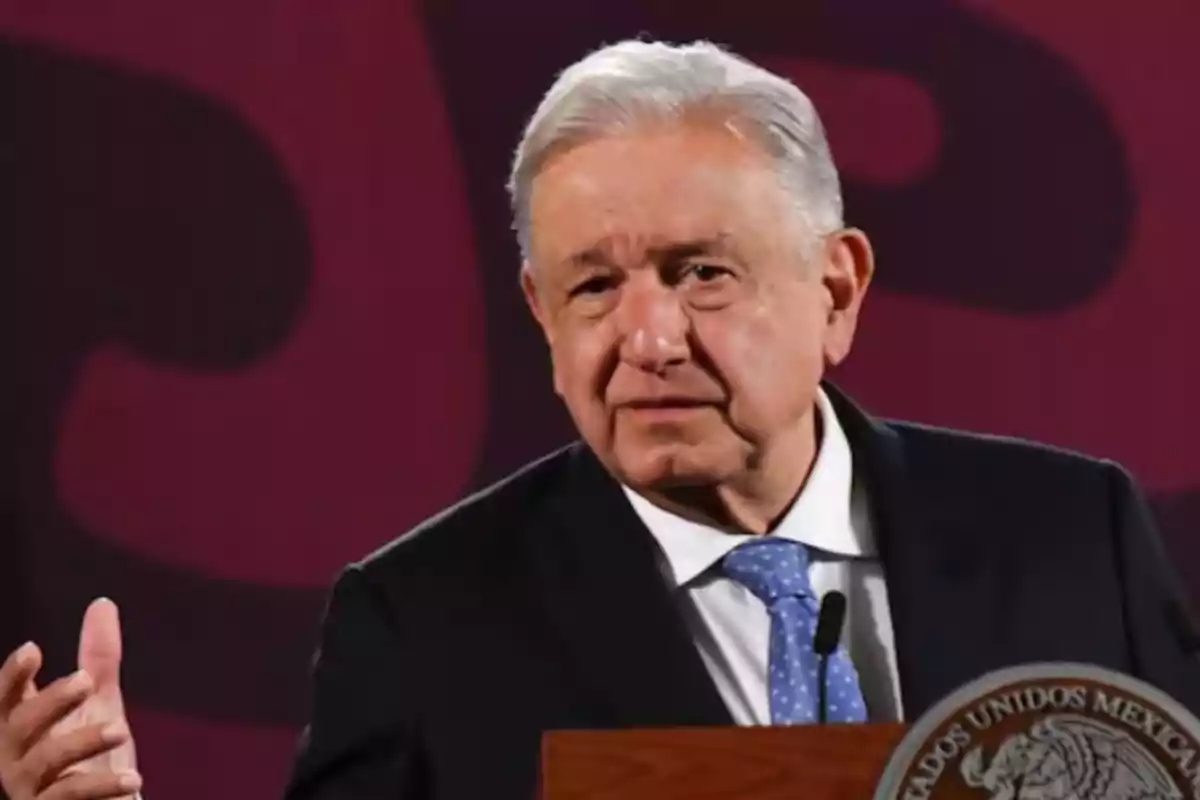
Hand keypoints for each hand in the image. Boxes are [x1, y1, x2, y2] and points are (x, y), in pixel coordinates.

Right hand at [0, 599, 141, 798]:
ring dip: (82, 741)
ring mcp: (29, 790)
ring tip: (121, 728)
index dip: (12, 676)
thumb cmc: (94, 756)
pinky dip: (100, 787)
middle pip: (19, 726)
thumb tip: (102, 603)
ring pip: (42, 763)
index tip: (34, 649)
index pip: (5, 698)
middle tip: (86, 681)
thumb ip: (97, 660)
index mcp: (21, 727)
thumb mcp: (98, 703)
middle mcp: (14, 759)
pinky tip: (134, 780)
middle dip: (50, 701)